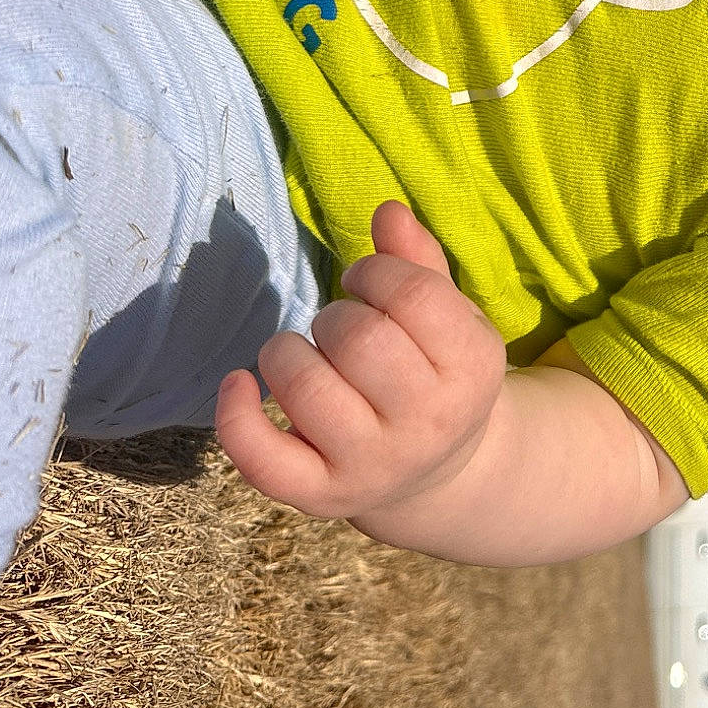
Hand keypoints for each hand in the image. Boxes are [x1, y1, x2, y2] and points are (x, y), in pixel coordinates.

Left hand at [216, 200, 507, 521]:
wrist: (439, 475)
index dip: (376, 271)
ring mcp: (373, 465)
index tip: (366, 281)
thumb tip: (387, 211)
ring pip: (305, 389)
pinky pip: (262, 459)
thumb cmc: (437, 375)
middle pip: (359, 340)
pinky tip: (238, 383)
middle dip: (334, 315)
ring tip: (301, 354)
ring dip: (285, 352)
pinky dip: (235, 416)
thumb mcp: (450, 319)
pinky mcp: (321, 496)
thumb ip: (419, 262)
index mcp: (473, 369)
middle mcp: (428, 423)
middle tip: (339, 327)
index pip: (415, 296)